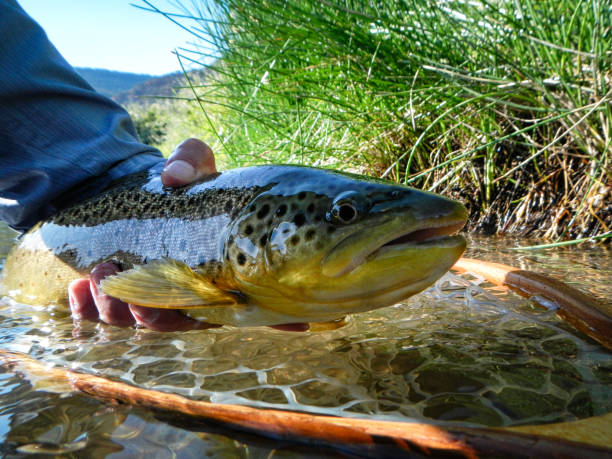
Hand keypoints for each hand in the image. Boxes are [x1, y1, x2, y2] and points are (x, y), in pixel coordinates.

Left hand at [68, 139, 218, 330]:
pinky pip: (106, 312)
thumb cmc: (182, 177)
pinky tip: (76, 289)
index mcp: (215, 270)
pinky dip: (89, 308)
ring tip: (95, 273)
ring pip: (132, 320)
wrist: (151, 181)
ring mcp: (153, 293)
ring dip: (110, 307)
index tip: (146, 300)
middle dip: (135, 311)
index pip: (202, 310)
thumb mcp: (193, 160)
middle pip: (163, 321)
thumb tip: (174, 176)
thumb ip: (191, 160)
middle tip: (111, 274)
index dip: (173, 315)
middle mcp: (187, 289)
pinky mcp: (123, 290)